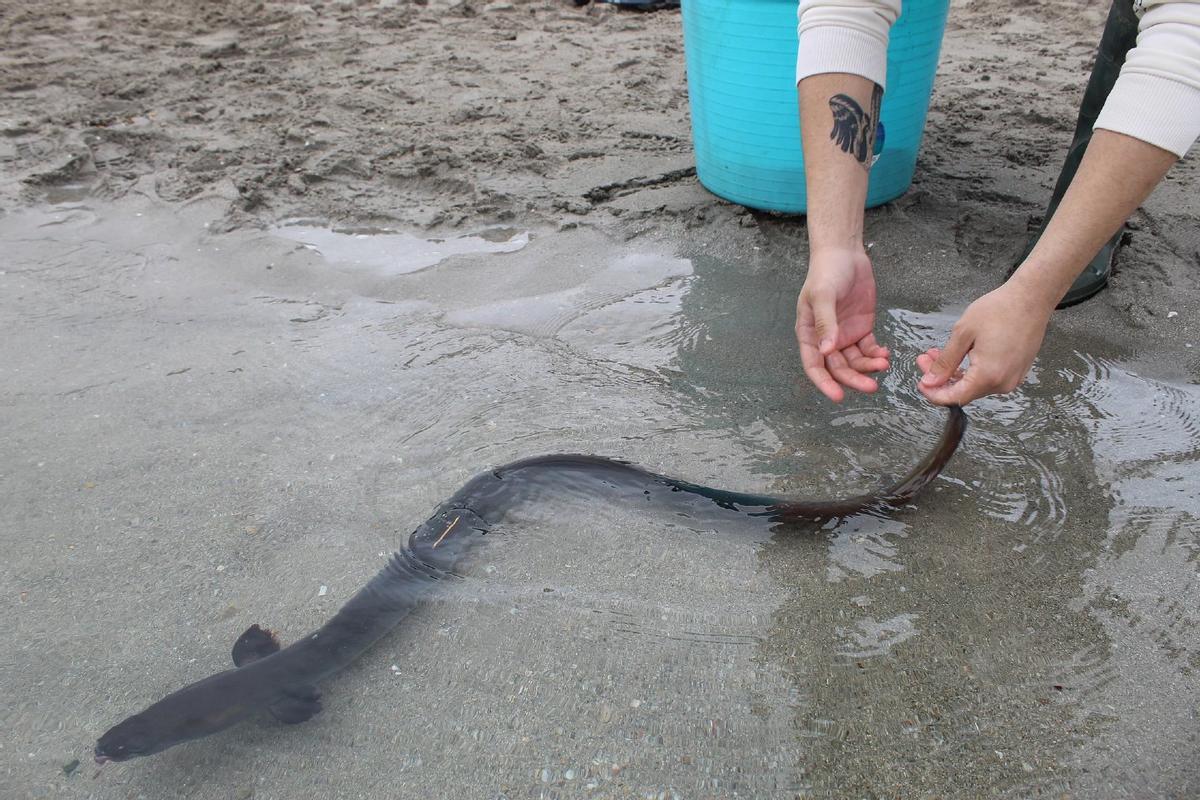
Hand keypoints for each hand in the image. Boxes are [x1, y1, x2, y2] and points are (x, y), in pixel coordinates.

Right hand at [796, 247, 889, 402]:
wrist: (845, 253)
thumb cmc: (826, 272)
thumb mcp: (823, 295)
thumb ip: (826, 323)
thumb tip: (827, 351)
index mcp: (809, 333)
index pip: (814, 365)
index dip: (824, 383)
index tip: (838, 396)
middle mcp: (826, 339)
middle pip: (838, 368)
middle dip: (854, 379)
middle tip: (871, 386)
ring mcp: (844, 335)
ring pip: (855, 362)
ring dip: (868, 367)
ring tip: (883, 364)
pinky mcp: (862, 328)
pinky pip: (869, 349)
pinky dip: (877, 354)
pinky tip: (885, 354)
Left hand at [916, 282, 1053, 405]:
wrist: (1031, 298)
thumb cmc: (999, 310)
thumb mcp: (963, 334)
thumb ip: (945, 362)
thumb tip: (930, 381)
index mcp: (988, 376)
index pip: (954, 398)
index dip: (933, 393)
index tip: (921, 381)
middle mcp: (1003, 383)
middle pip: (963, 392)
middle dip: (941, 378)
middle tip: (925, 358)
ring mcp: (1012, 378)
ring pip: (974, 385)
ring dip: (954, 373)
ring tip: (937, 353)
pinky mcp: (1016, 371)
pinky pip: (988, 378)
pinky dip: (970, 370)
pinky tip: (960, 354)